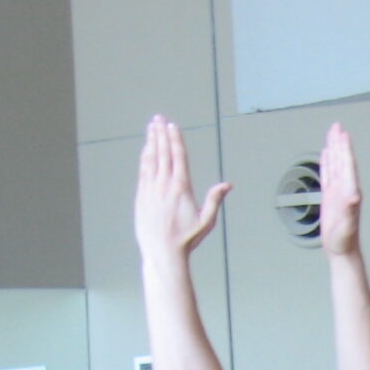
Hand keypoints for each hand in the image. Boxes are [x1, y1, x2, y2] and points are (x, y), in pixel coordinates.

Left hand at [133, 116, 227, 265]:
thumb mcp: (206, 221)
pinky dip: (145, 157)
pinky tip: (146, 149)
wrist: (162, 251)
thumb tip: (227, 184)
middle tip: (159, 118)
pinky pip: (143, 170)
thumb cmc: (186, 238)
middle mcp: (164, 185)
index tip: (172, 126)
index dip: (175, 139)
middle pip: (163, 153)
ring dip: (152, 141)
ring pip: (151, 159)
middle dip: (161, 134)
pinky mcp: (142, 195)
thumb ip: (215, 200)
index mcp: (181, 188)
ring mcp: (151, 188)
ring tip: (152, 127)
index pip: (178, 157)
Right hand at [318, 122, 361, 258]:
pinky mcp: (330, 197)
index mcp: (350, 191)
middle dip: (339, 143)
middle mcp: (346, 188)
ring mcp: (338, 192)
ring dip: (334, 149)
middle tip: (337, 126)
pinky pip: (328, 175)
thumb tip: (354, 196)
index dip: (344, 149)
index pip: (347, 165)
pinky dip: (327, 163)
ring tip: (332, 134)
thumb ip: (350, 210)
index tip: (342, 133)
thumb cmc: (344, 240)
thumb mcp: (347, 225)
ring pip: (335, 164)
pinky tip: (326, 155)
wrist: (342, 250)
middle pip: (342, 160)